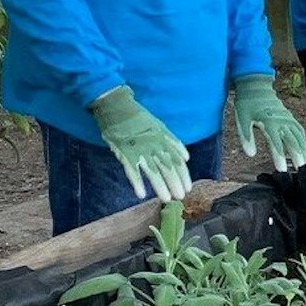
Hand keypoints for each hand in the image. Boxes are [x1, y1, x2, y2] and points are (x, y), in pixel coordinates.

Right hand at [88, 85, 190, 202]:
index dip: (183, 175)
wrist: (117, 106)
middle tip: (180, 197)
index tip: (188, 188)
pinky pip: (132, 170)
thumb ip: (173, 142)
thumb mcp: (160, 126)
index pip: (177, 160)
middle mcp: (154, 145)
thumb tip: (186, 157)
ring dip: (160, 186)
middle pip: (168, 167)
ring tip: (166, 199)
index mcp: (163, 138)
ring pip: (153, 170)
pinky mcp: (124, 152)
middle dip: (175, 183)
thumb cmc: (139, 118)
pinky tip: (141, 194)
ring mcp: (139, 149)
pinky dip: (137, 182)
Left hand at [231, 75, 305, 171]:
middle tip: (300, 170)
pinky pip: (300, 130)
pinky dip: (304, 141)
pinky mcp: (289, 117)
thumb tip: (250, 154)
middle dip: (297, 156)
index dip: (280, 156)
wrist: (255, 87)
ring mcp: (287, 119)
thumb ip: (246, 137)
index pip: (277, 142)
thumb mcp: (242, 119)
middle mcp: (282, 121)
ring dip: (303, 150)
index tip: (282, 170)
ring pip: (299, 136)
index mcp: (270, 122)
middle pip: (292, 140)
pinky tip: (305, 150)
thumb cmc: (247, 104)